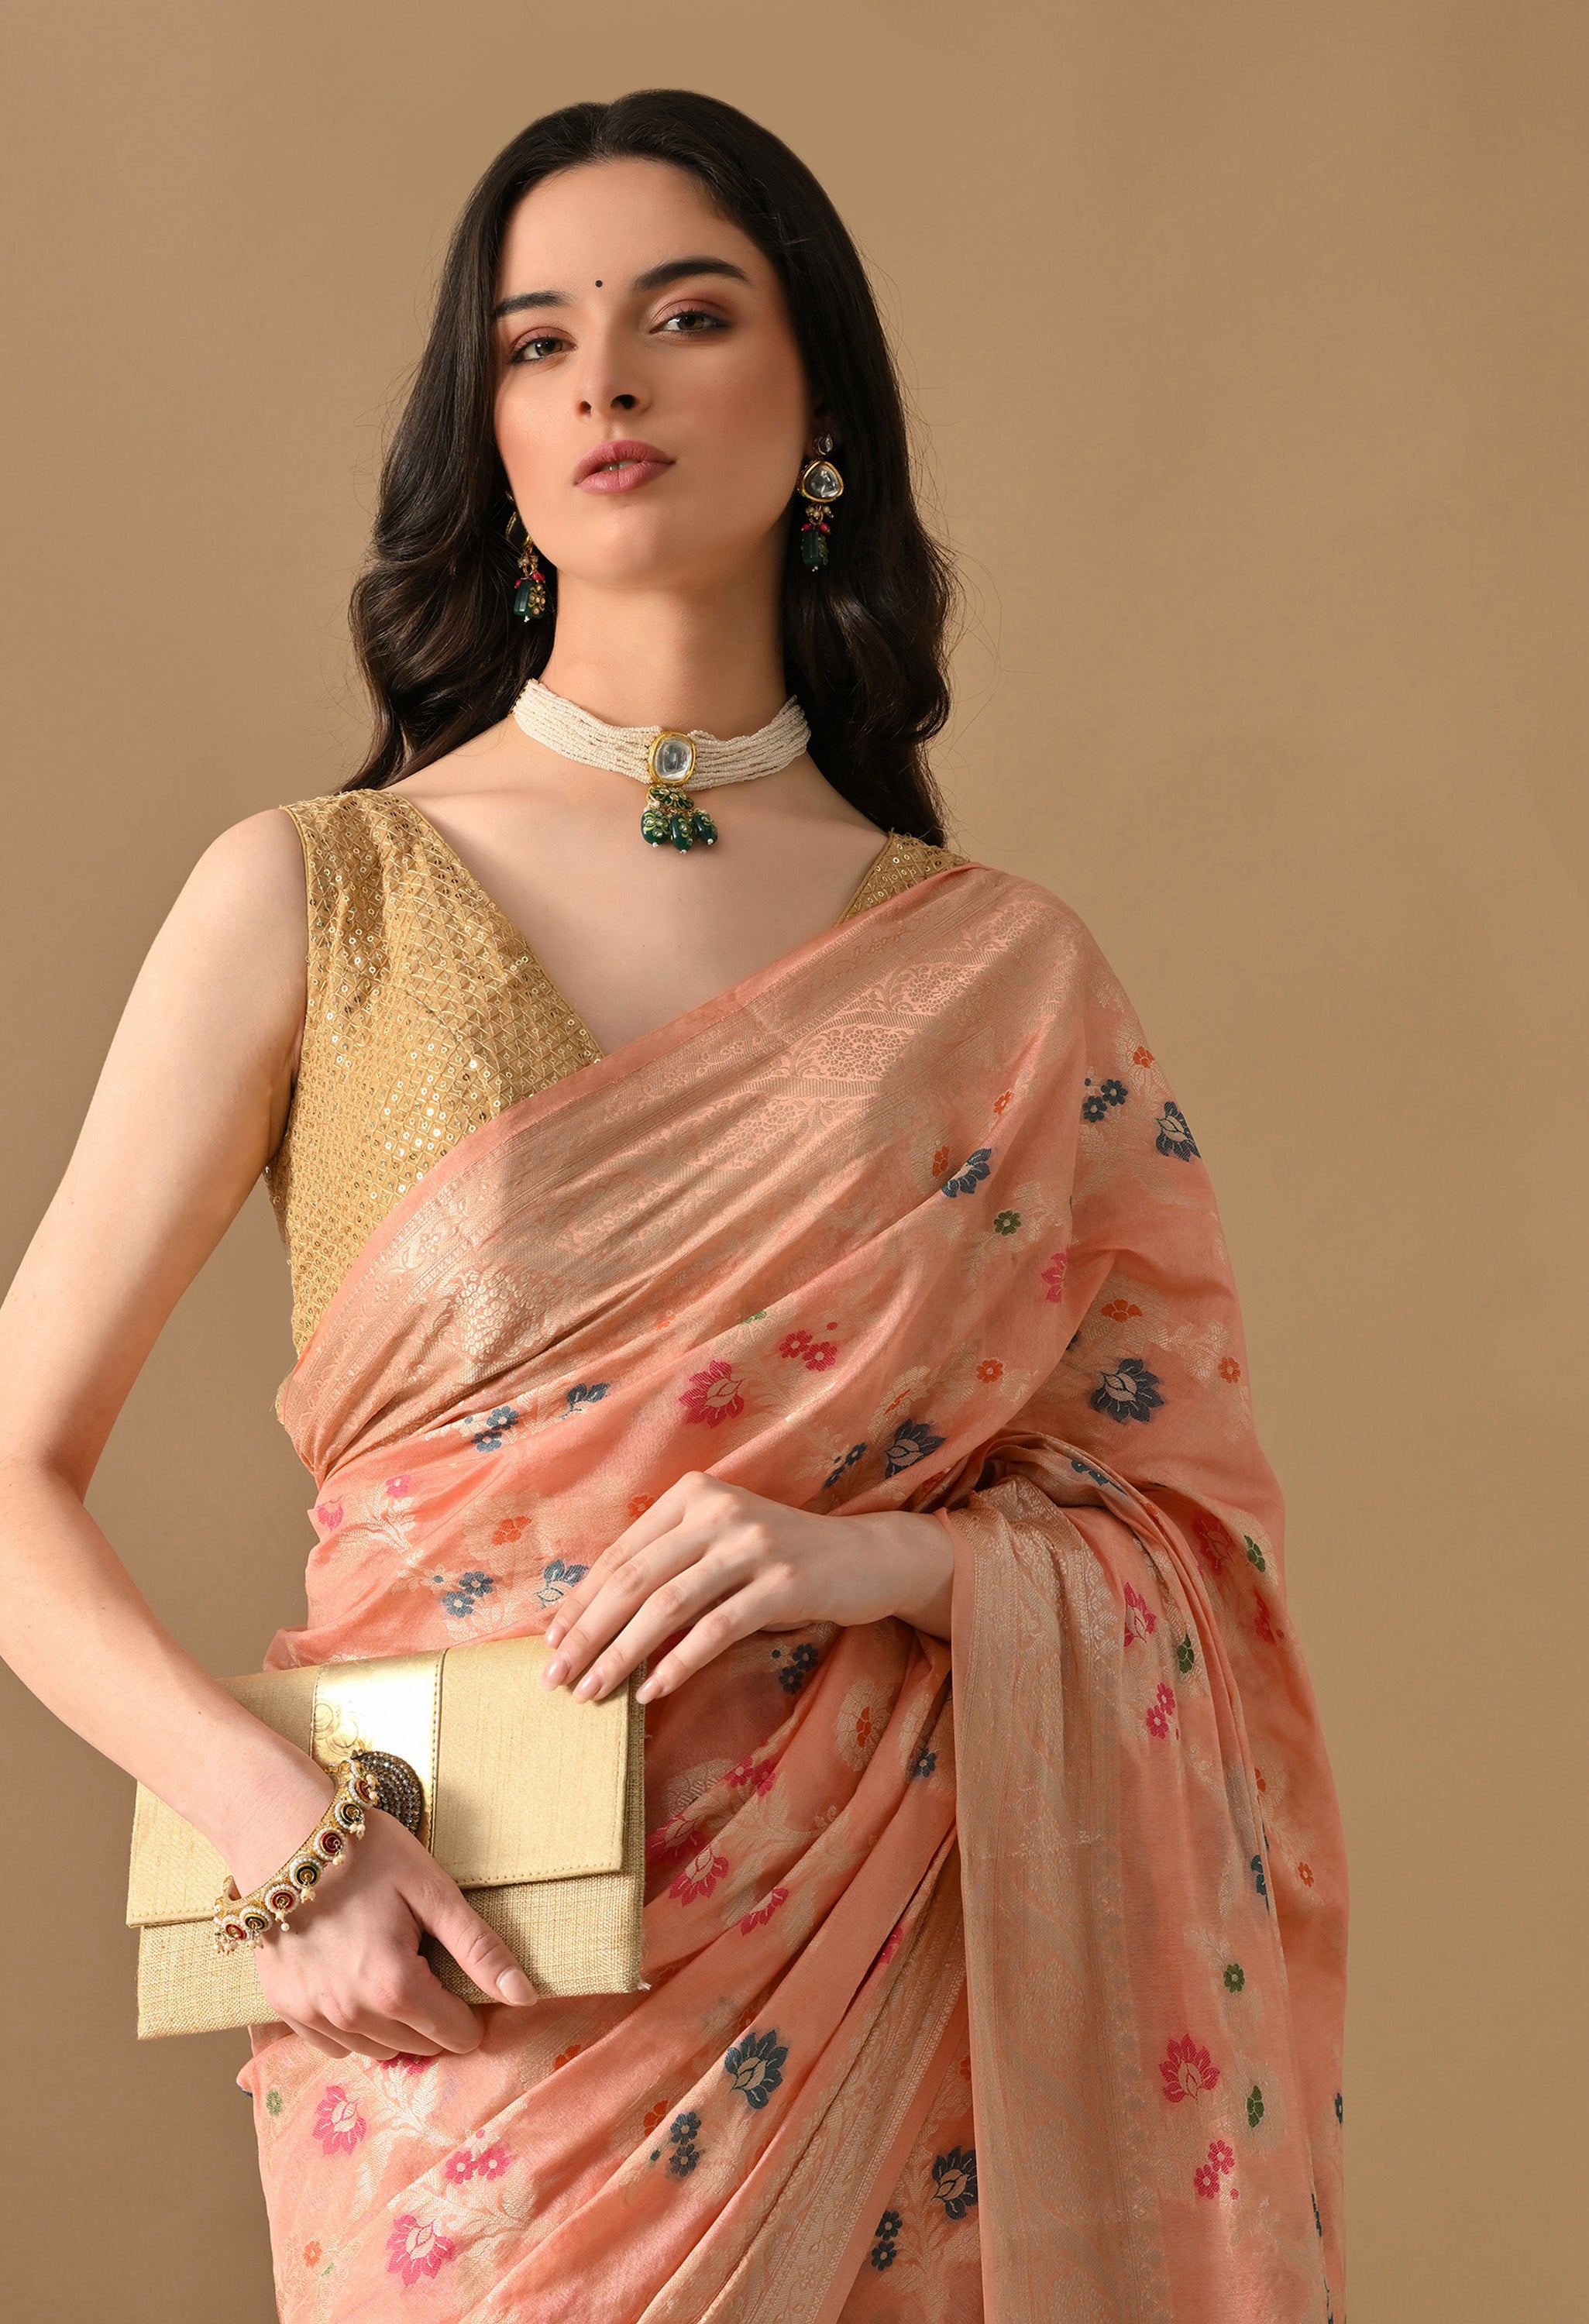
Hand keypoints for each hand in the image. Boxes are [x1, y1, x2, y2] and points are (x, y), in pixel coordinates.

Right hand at [226, 1765, 537, 2060]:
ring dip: (395, 2026)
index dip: (471, 2010)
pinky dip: (354, 2026)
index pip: (456, 2036)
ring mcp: (313, 2015)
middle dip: (434, 2017)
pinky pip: (333, 2044)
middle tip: (429, 1966)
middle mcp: (351, 2014)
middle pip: (417, 2046)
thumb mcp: (433, 1891)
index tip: (465, 1978)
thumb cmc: (367, 1853)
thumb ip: (479, 1949)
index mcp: (395, 1986)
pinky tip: (357, 1983)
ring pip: (376, 2051)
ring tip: (394, 1971)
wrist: (283, 1832)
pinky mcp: (285, 2007)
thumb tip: (526, 1997)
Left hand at [541, 1472, 953, 1707]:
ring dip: (622, 1654)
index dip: (580, 1602)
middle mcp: (718, 1511)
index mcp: (693, 1495)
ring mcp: (752, 1544)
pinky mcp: (783, 1582)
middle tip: (555, 1678)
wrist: (866, 1557)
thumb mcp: (720, 1545)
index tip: (550, 1643)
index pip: (621, 1554)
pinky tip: (652, 1690)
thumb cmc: (781, 1558)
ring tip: (592, 1692)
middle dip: (588, 1633)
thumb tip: (591, 1619)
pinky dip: (678, 1662)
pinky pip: (716, 1628)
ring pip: (667, 1605)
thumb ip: (668, 1565)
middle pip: (634, 1580)